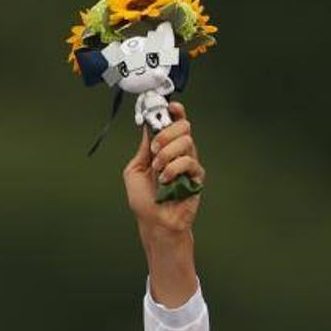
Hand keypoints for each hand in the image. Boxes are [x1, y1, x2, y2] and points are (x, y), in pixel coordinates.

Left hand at [122, 101, 203, 242]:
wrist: (155, 223)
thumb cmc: (145, 201)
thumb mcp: (134, 170)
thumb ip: (143, 149)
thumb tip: (149, 127)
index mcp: (164, 149)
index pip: (174, 123)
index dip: (174, 111)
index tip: (169, 107)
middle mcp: (178, 153)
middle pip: (183, 126)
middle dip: (166, 134)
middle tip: (155, 150)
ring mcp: (188, 164)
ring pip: (186, 141)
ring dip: (167, 154)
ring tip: (158, 170)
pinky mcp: (196, 176)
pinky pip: (189, 162)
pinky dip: (173, 169)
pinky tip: (166, 181)